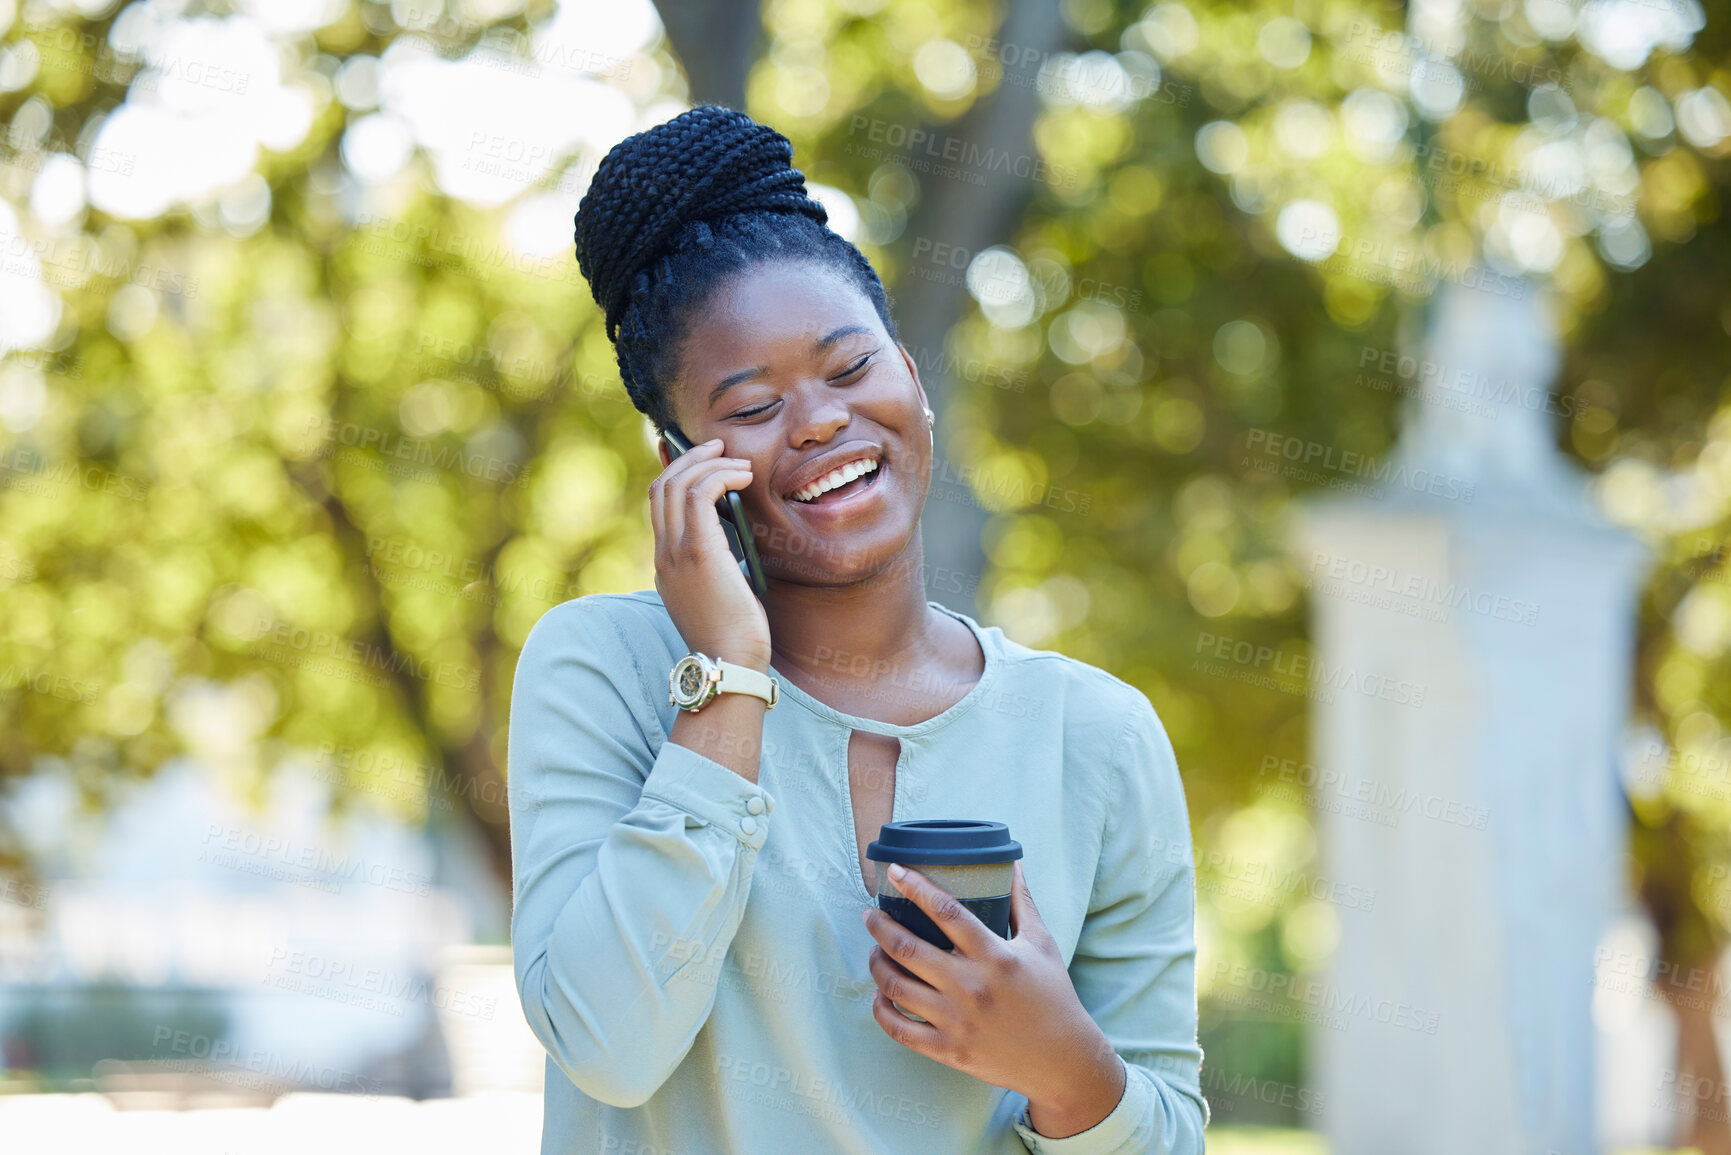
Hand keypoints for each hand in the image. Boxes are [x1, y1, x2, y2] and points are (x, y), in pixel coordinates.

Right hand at [650, 436, 770, 670]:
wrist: (730, 663)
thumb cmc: (735, 635)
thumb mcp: (720, 591)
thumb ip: (718, 562)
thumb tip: (735, 532)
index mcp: (666, 565)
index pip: (660, 505)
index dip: (677, 473)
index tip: (701, 458)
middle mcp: (663, 554)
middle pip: (662, 487)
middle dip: (689, 458)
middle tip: (719, 446)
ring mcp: (675, 553)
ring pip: (677, 484)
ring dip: (709, 463)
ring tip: (738, 461)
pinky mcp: (698, 552)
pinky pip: (698, 495)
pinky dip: (720, 476)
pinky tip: (743, 477)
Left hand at [860, 861, 1123, 1128]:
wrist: (1063, 1061)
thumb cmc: (1053, 996)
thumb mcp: (1042, 944)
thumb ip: (1022, 902)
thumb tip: (1012, 864)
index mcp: (994, 956)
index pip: (946, 912)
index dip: (916, 887)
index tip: (895, 870)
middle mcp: (971, 986)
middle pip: (908, 947)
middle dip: (880, 925)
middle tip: (871, 914)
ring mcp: (957, 1021)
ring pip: (896, 986)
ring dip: (876, 963)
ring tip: (874, 951)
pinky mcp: (949, 1050)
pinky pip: (900, 1029)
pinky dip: (881, 1010)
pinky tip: (880, 996)